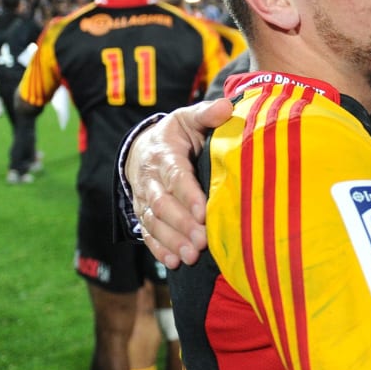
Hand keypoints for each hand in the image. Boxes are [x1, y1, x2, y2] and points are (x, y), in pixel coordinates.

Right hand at [131, 98, 233, 268]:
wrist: (144, 145)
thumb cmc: (177, 133)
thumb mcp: (189, 117)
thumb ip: (208, 113)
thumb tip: (228, 107)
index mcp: (164, 154)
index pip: (175, 176)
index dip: (188, 195)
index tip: (204, 213)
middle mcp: (149, 179)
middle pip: (162, 204)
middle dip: (181, 225)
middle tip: (202, 242)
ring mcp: (143, 198)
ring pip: (154, 222)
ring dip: (172, 241)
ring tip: (191, 256)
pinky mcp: (142, 212)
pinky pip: (147, 233)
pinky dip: (158, 249)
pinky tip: (174, 262)